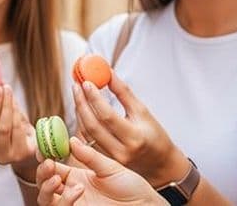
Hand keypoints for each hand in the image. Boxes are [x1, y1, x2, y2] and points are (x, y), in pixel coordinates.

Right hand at [36, 137, 165, 205]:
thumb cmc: (132, 188)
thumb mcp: (110, 168)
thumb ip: (90, 156)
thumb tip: (71, 140)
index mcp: (77, 177)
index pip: (53, 167)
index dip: (45, 158)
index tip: (44, 148)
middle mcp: (72, 191)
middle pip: (44, 184)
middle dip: (41, 173)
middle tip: (49, 163)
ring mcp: (74, 205)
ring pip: (46, 200)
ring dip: (46, 187)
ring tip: (58, 176)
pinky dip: (65, 199)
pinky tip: (77, 189)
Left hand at [74, 75, 188, 185]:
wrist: (160, 163)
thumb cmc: (153, 134)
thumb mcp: (142, 111)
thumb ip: (123, 92)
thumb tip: (107, 72)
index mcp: (134, 137)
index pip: (107, 116)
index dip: (94, 98)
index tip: (86, 82)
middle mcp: (121, 150)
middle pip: (93, 125)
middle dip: (81, 103)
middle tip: (76, 85)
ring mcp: (112, 158)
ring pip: (87, 133)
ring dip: (79, 111)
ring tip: (77, 93)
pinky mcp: (105, 160)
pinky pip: (88, 140)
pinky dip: (82, 123)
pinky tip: (81, 109)